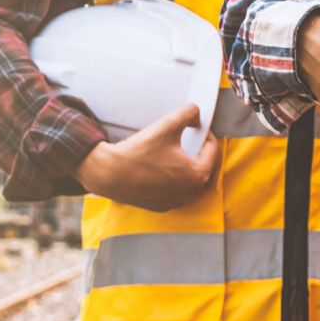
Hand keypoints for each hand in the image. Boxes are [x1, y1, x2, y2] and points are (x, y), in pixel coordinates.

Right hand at [74, 104, 220, 210]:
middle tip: (187, 140)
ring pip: (190, 181)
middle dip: (198, 152)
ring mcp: (176, 202)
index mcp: (198, 176)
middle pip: (203, 167)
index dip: (206, 136)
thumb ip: (188, 114)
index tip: (197, 129)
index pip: (212, 151)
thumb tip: (196, 114)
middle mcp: (190, 194)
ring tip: (173, 153)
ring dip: (186, 167)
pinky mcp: (161, 206)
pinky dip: (173, 180)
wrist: (107, 173)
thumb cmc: (136, 153)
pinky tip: (161, 169)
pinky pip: (175, 191)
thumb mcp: (167, 125)